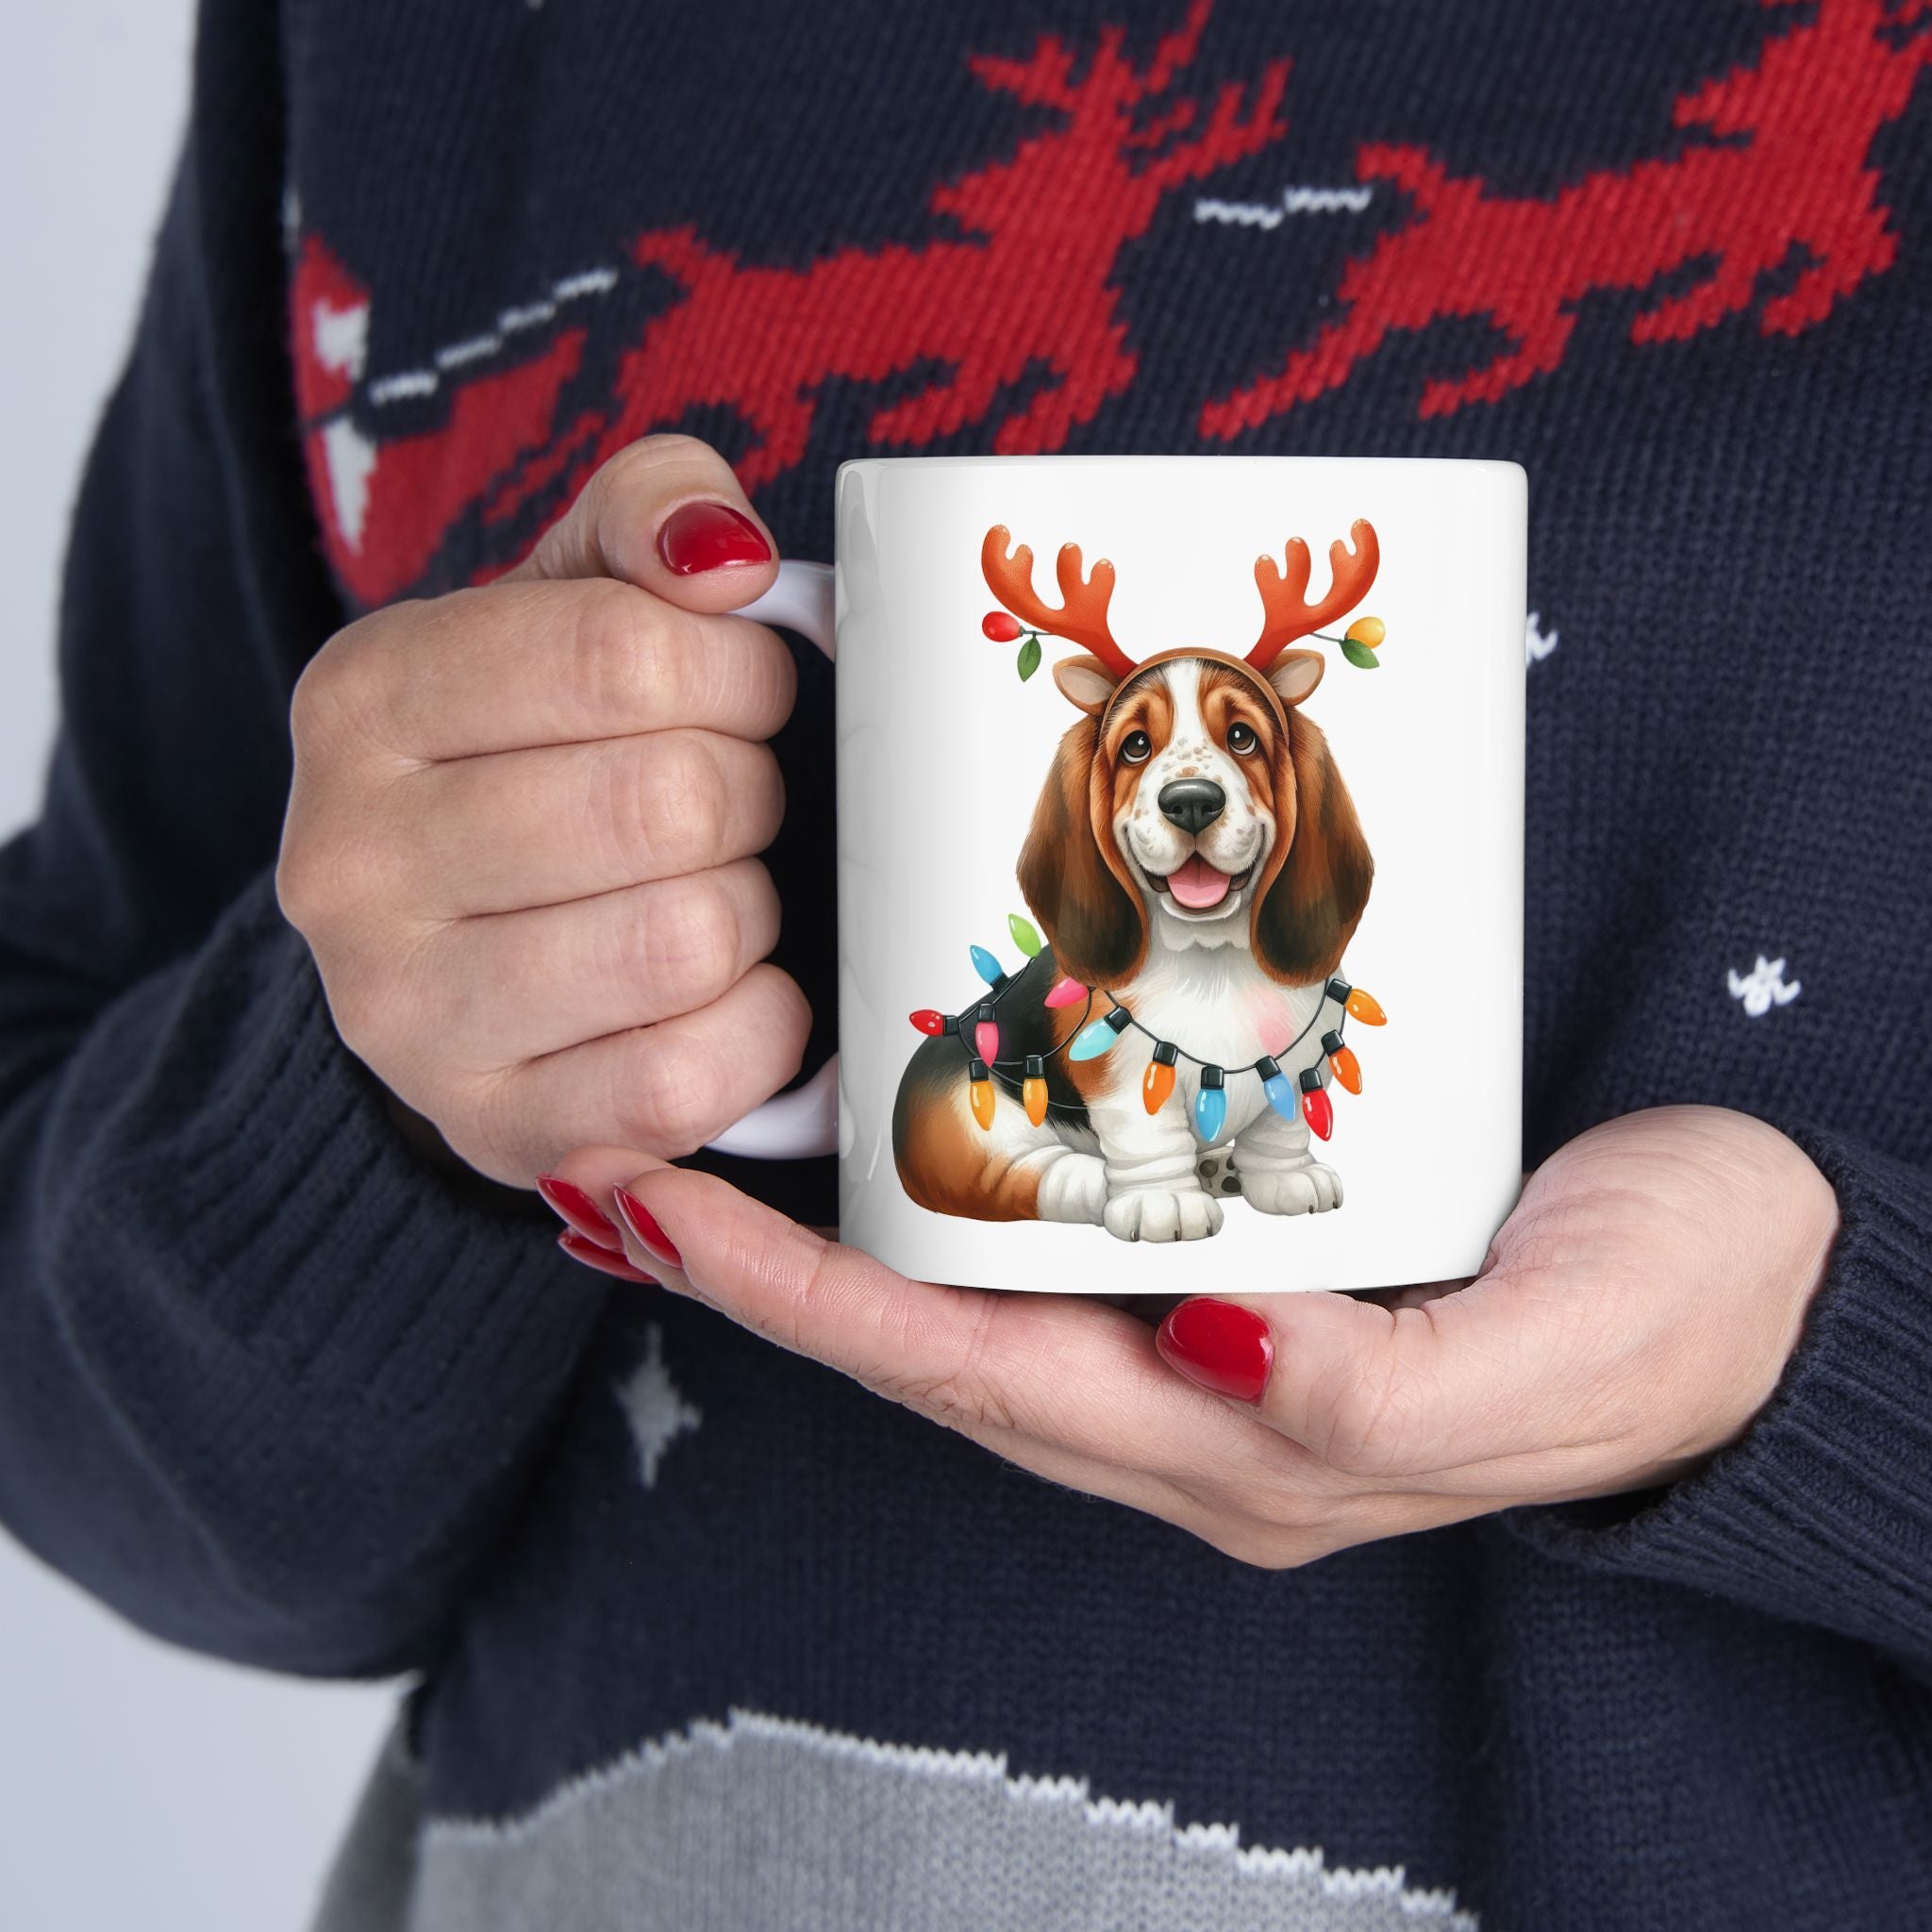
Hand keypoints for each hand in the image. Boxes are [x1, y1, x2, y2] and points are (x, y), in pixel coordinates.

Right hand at [277, 435, 808, 1184]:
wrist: (460, 948)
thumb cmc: (544, 753)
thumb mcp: (572, 597)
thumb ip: (650, 515)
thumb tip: (725, 556)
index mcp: (363, 699)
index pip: (623, 653)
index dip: (740, 672)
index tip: (748, 692)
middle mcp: (348, 862)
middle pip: (668, 802)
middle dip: (749, 793)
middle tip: (734, 801)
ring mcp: (405, 1017)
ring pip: (686, 940)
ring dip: (751, 910)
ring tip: (718, 890)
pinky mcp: (494, 1129)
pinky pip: (689, 1077)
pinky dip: (758, 1028)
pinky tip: (730, 992)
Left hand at [544, 1107, 1838, 1564]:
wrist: (1778, 1277)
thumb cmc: (1681, 1313)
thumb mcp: (1556, 1356)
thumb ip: (1380, 1392)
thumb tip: (1213, 1347)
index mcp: (1250, 1451)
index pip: (972, 1377)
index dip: (807, 1305)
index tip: (661, 1211)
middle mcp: (1202, 1408)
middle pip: (938, 1346)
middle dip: (774, 1271)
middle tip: (631, 1157)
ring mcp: (1220, 1343)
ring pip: (985, 1299)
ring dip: (846, 1234)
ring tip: (724, 1137)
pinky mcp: (1259, 1262)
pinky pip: (1066, 1242)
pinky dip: (961, 1193)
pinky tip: (914, 1126)